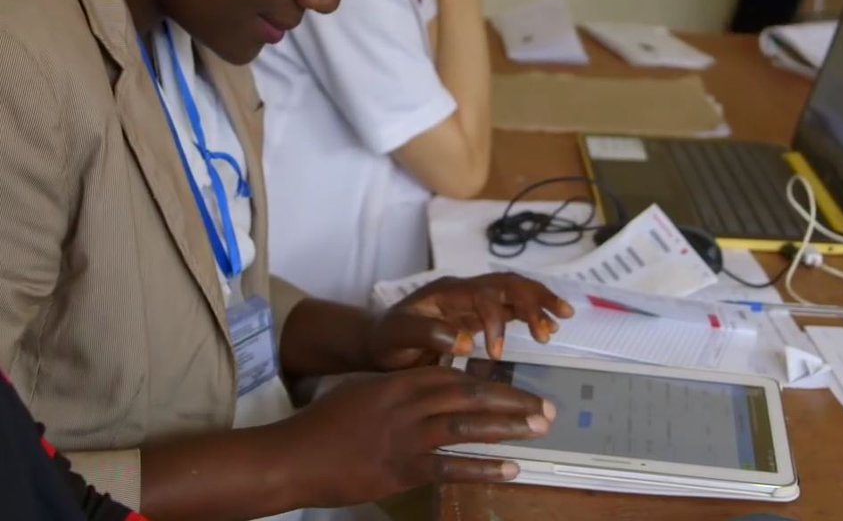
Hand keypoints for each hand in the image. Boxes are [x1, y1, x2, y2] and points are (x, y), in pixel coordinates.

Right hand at [280, 366, 554, 506]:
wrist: (292, 456)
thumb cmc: (324, 423)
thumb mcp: (364, 391)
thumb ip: (399, 389)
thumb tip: (433, 391)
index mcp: (400, 381)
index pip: (456, 377)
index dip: (491, 383)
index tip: (518, 389)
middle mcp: (408, 404)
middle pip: (470, 397)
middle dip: (512, 402)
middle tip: (546, 408)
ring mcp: (405, 437)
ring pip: (466, 427)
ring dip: (507, 428)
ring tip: (539, 429)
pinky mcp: (401, 469)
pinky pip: (449, 467)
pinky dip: (482, 468)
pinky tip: (510, 469)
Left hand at [367, 273, 574, 370]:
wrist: (379, 340)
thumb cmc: (386, 340)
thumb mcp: (396, 337)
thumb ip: (427, 334)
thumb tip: (465, 341)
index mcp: (446, 292)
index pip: (482, 296)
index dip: (494, 322)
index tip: (496, 354)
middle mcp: (465, 290)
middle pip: (506, 284)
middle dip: (531, 303)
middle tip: (548, 331)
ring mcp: (474, 300)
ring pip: (514, 290)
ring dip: (539, 302)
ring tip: (563, 319)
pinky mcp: (480, 313)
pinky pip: (513, 305)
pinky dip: (534, 311)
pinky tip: (551, 326)